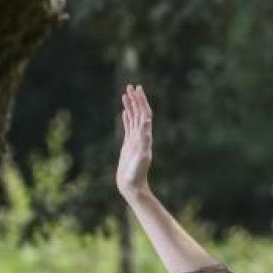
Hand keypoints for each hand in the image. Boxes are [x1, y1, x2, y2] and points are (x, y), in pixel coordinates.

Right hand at [116, 84, 153, 198]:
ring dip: (131, 106)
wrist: (132, 186)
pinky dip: (127, 118)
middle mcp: (141, 136)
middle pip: (139, 113)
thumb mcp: (141, 157)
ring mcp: (135, 140)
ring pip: (133, 118)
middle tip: (130, 86)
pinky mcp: (129, 145)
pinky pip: (128, 127)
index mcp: (145, 136)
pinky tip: (124, 112)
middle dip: (136, 99)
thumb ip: (145, 140)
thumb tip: (147, 121)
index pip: (144, 114)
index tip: (137, 89)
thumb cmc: (136, 174)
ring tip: (126, 94)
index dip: (141, 102)